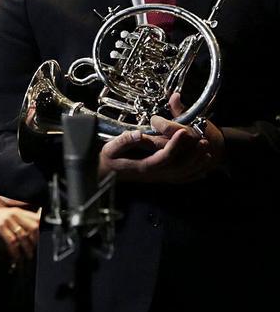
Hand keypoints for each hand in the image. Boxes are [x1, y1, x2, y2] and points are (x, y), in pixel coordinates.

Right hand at [0, 205, 39, 261]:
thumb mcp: (6, 216)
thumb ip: (18, 221)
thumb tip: (32, 232)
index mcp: (18, 211)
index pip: (37, 218)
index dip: (42, 230)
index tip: (42, 239)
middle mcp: (14, 214)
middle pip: (33, 228)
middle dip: (36, 241)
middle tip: (35, 249)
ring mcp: (7, 220)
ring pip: (23, 236)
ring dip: (27, 249)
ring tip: (27, 255)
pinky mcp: (0, 227)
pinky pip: (12, 241)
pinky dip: (15, 251)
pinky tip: (15, 256)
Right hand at [99, 93, 220, 182]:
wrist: (104, 175)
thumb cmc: (107, 160)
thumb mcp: (109, 149)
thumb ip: (123, 141)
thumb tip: (138, 134)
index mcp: (142, 166)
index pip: (163, 157)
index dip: (175, 145)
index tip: (183, 131)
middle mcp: (153, 174)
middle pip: (178, 167)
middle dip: (192, 154)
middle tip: (203, 141)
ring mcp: (157, 178)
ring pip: (182, 174)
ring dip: (196, 163)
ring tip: (207, 151)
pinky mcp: (159, 179)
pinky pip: (179, 180)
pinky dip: (192, 176)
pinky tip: (202, 171)